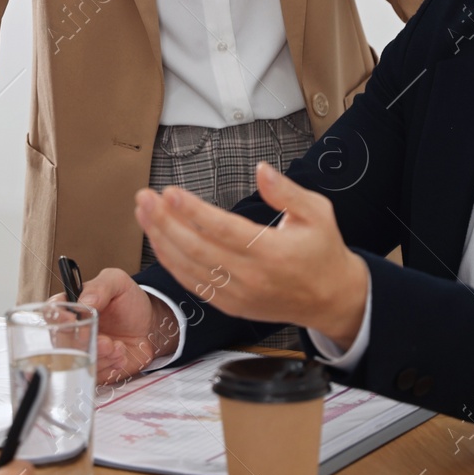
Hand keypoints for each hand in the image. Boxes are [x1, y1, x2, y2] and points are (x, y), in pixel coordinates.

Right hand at [54, 269, 178, 384]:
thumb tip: (84, 301)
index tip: (71, 319)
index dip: (57, 318)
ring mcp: (82, 351)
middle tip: (105, 341)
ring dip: (100, 356)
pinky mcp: (95, 368)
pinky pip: (93, 374)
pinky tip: (121, 354)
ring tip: (118, 346)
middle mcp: (73, 331)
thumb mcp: (117, 283)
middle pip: (62, 342)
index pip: (52, 313)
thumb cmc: (130, 302)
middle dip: (83, 343)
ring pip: (78, 361)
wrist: (151, 325)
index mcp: (72, 307)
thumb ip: (100, 287)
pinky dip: (109, 366)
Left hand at [137, 161, 368, 348]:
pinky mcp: (230, 304)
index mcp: (273, 253)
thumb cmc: (322, 251)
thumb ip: (286, 192)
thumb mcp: (317, 213)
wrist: (330, 299)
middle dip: (165, 222)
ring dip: (161, 239)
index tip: (170, 193)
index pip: (224, 230)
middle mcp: (252, 277)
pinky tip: (158, 240)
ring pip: (189, 267)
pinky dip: (171, 262)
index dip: (194, 212)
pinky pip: (193, 283)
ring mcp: (238, 295)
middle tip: (144, 197)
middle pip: (197, 249)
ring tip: (143, 212)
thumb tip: (262, 169)